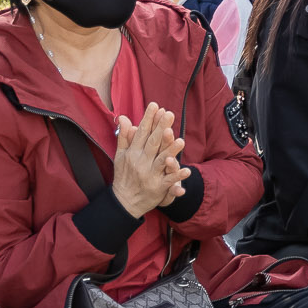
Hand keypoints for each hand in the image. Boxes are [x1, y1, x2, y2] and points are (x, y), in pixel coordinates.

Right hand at [111, 103, 189, 218]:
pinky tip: (187, 170)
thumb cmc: (124, 175)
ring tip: (181, 140)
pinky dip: (177, 176)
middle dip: (161, 128)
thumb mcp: (121, 156)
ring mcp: (150, 175)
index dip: (148, 119)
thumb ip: (124, 136)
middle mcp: (141, 162)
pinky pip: (169, 181)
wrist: (124, 202)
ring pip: (161, 161)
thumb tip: (122, 117)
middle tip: (170, 114)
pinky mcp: (158, 187)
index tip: (155, 105)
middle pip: (152, 143)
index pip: (141, 133)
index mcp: (133, 153)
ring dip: (171, 151)